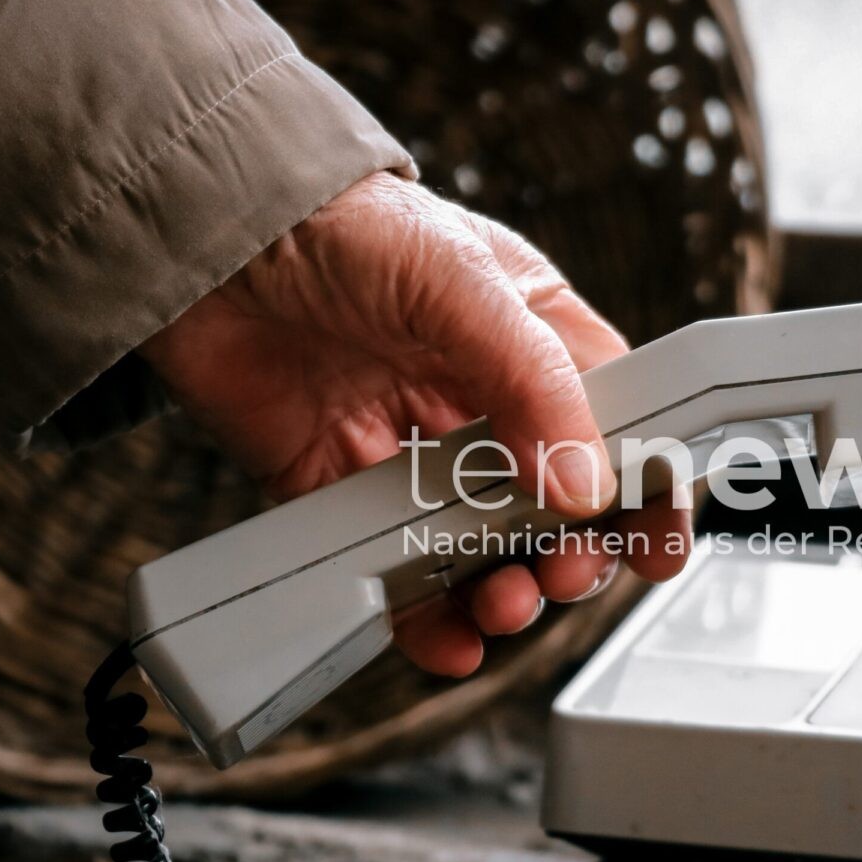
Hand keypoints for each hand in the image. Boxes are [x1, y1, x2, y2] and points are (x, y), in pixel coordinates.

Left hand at [139, 171, 690, 676]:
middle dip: (572, 552)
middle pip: (556, 503)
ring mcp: (412, 448)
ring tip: (500, 606)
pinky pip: (395, 569)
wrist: (202, 238)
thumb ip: (532, 382)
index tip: (659, 544)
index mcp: (533, 338)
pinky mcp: (341, 488)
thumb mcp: (459, 281)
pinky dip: (424, 616)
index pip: (618, 424)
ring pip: (483, 547)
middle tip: (564, 574)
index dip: (645, 488)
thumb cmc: (339, 222)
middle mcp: (481, 399)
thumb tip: (585, 485)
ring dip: (504, 590)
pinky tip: (446, 639)